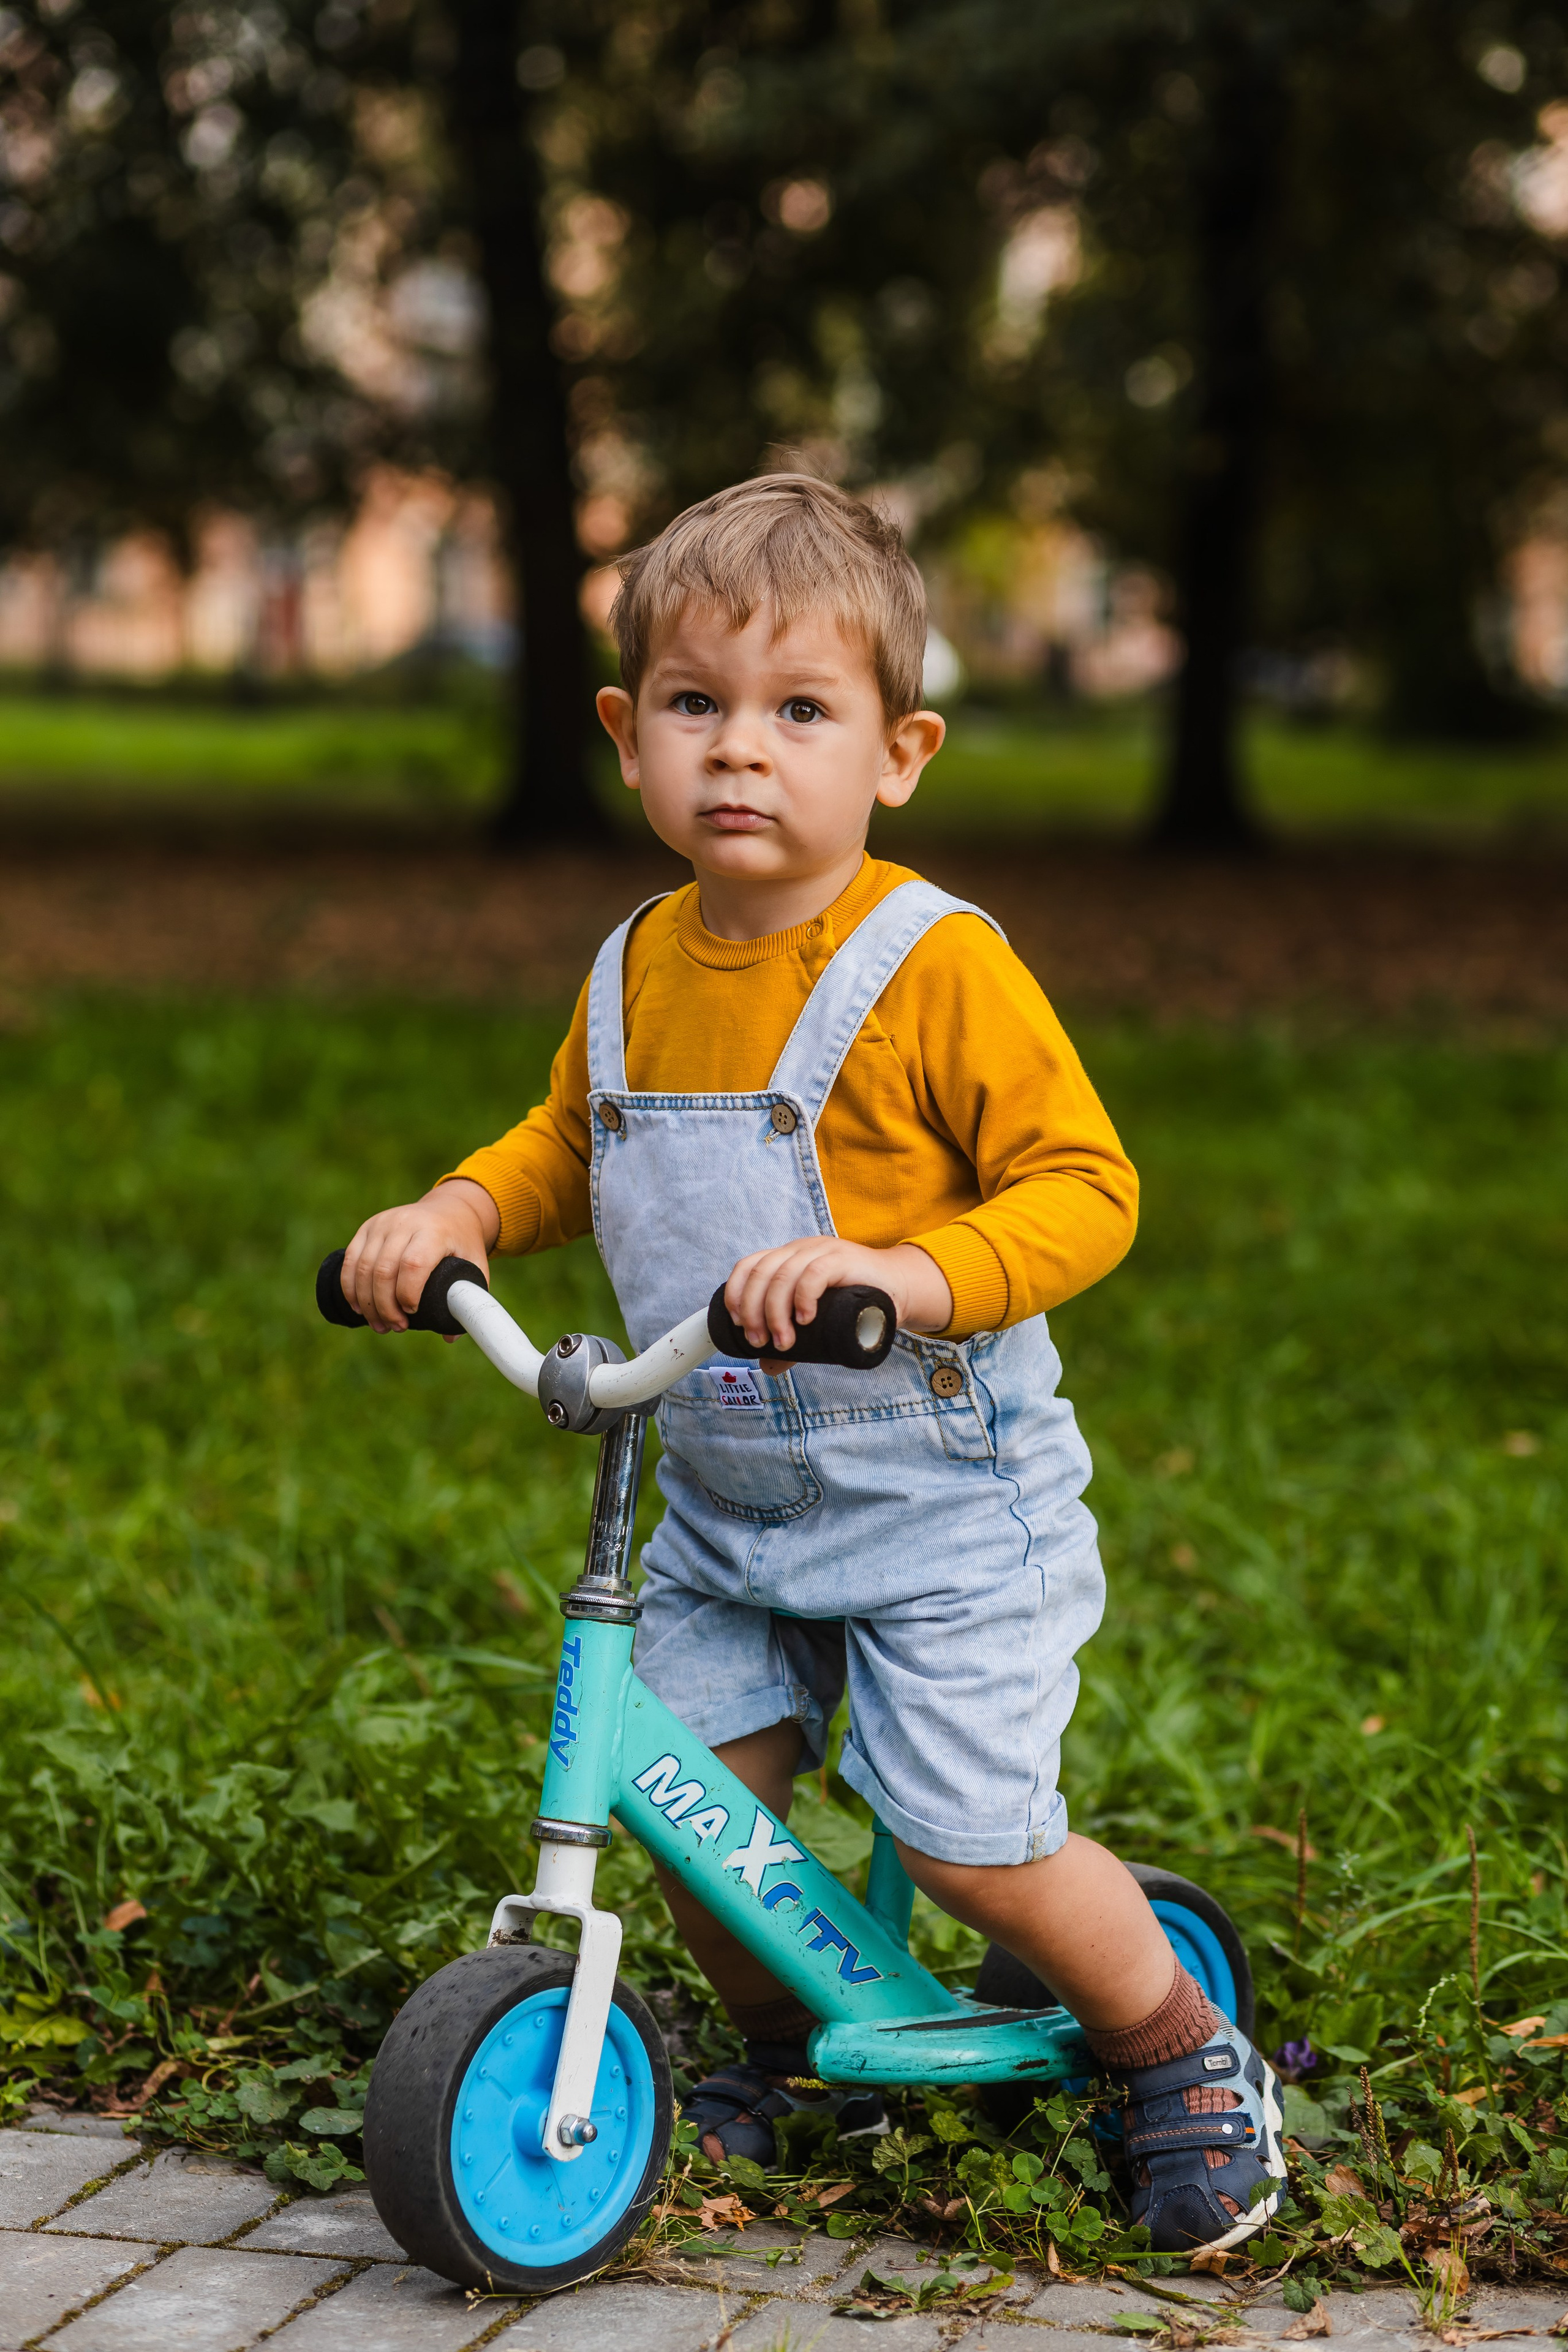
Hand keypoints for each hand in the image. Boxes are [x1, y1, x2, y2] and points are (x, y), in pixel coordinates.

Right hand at [340, 1179, 499, 1334]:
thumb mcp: (475, 1265)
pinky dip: (350, 1286)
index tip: (412, 1313)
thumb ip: (468, 1299)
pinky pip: (351, 1259)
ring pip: (364, 1267)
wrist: (449, 1209)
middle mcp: (405, 1223)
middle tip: (396, 1327)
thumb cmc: (462, 1243)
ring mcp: (383, 1223)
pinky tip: (357, 1307)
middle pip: (384, 1270)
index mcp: (434, 1232)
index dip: (407, 1293)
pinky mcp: (368, 1227)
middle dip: (385, 1306)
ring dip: (367, 1303)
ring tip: (379, 1325)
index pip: (413, 1264)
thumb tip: (450, 1337)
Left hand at [723, 1237, 953, 1359]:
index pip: (749, 1266)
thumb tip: (767, 1366)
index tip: (737, 1324)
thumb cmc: (855, 1304)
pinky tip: (805, 1320)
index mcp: (788, 1258)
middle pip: (761, 1273)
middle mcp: (801, 1250)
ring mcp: (822, 1251)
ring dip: (776, 1313)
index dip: (736, 1293)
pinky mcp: (843, 1259)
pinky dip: (803, 1298)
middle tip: (761, 1342)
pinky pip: (814, 1273)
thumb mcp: (818, 1321)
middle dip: (753, 1311)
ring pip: (783, 1275)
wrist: (899, 1289)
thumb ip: (794, 1340)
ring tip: (784, 1342)